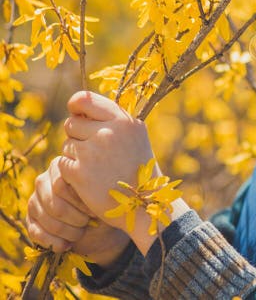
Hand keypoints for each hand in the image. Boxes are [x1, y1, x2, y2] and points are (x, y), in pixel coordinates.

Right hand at [26, 157, 129, 265]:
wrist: (99, 226)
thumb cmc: (103, 204)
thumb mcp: (104, 196)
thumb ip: (96, 190)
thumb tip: (93, 197)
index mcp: (63, 167)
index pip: (63, 185)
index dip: (80, 203)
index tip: (95, 212)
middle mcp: (44, 180)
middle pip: (54, 204)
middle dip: (75, 218)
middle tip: (89, 223)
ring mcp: (35, 200)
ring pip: (46, 218)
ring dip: (67, 231)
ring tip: (81, 232)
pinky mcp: (30, 219)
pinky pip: (36, 232)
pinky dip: (54, 242)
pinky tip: (67, 245)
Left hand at [58, 90, 188, 255]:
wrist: (143, 204)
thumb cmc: (138, 168)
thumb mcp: (134, 137)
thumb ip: (112, 120)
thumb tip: (79, 107)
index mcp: (124, 120)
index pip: (84, 99)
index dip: (76, 106)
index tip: (77, 114)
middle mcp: (109, 131)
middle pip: (72, 123)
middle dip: (77, 136)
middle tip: (93, 151)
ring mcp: (93, 151)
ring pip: (67, 145)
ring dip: (76, 156)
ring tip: (96, 168)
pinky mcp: (80, 172)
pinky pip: (63, 163)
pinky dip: (72, 172)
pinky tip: (89, 180)